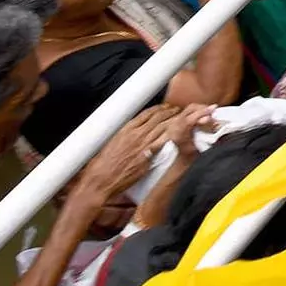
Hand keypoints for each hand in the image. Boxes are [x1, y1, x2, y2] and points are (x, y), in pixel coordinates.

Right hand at [75, 103, 191, 206]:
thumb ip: (125, 135)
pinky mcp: (146, 157)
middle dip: (170, 112)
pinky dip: (171, 137)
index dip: (159, 109)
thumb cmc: (103, 164)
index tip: (166, 107)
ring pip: (163, 128)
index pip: (147, 113)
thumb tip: (134, 133)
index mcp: (126, 128)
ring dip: (174, 122)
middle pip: (158, 118)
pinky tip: (179, 134)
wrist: (101, 178)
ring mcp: (142, 145)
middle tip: (179, 111)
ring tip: (183, 119)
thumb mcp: (112, 142)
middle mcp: (135, 134)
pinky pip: (162, 143)